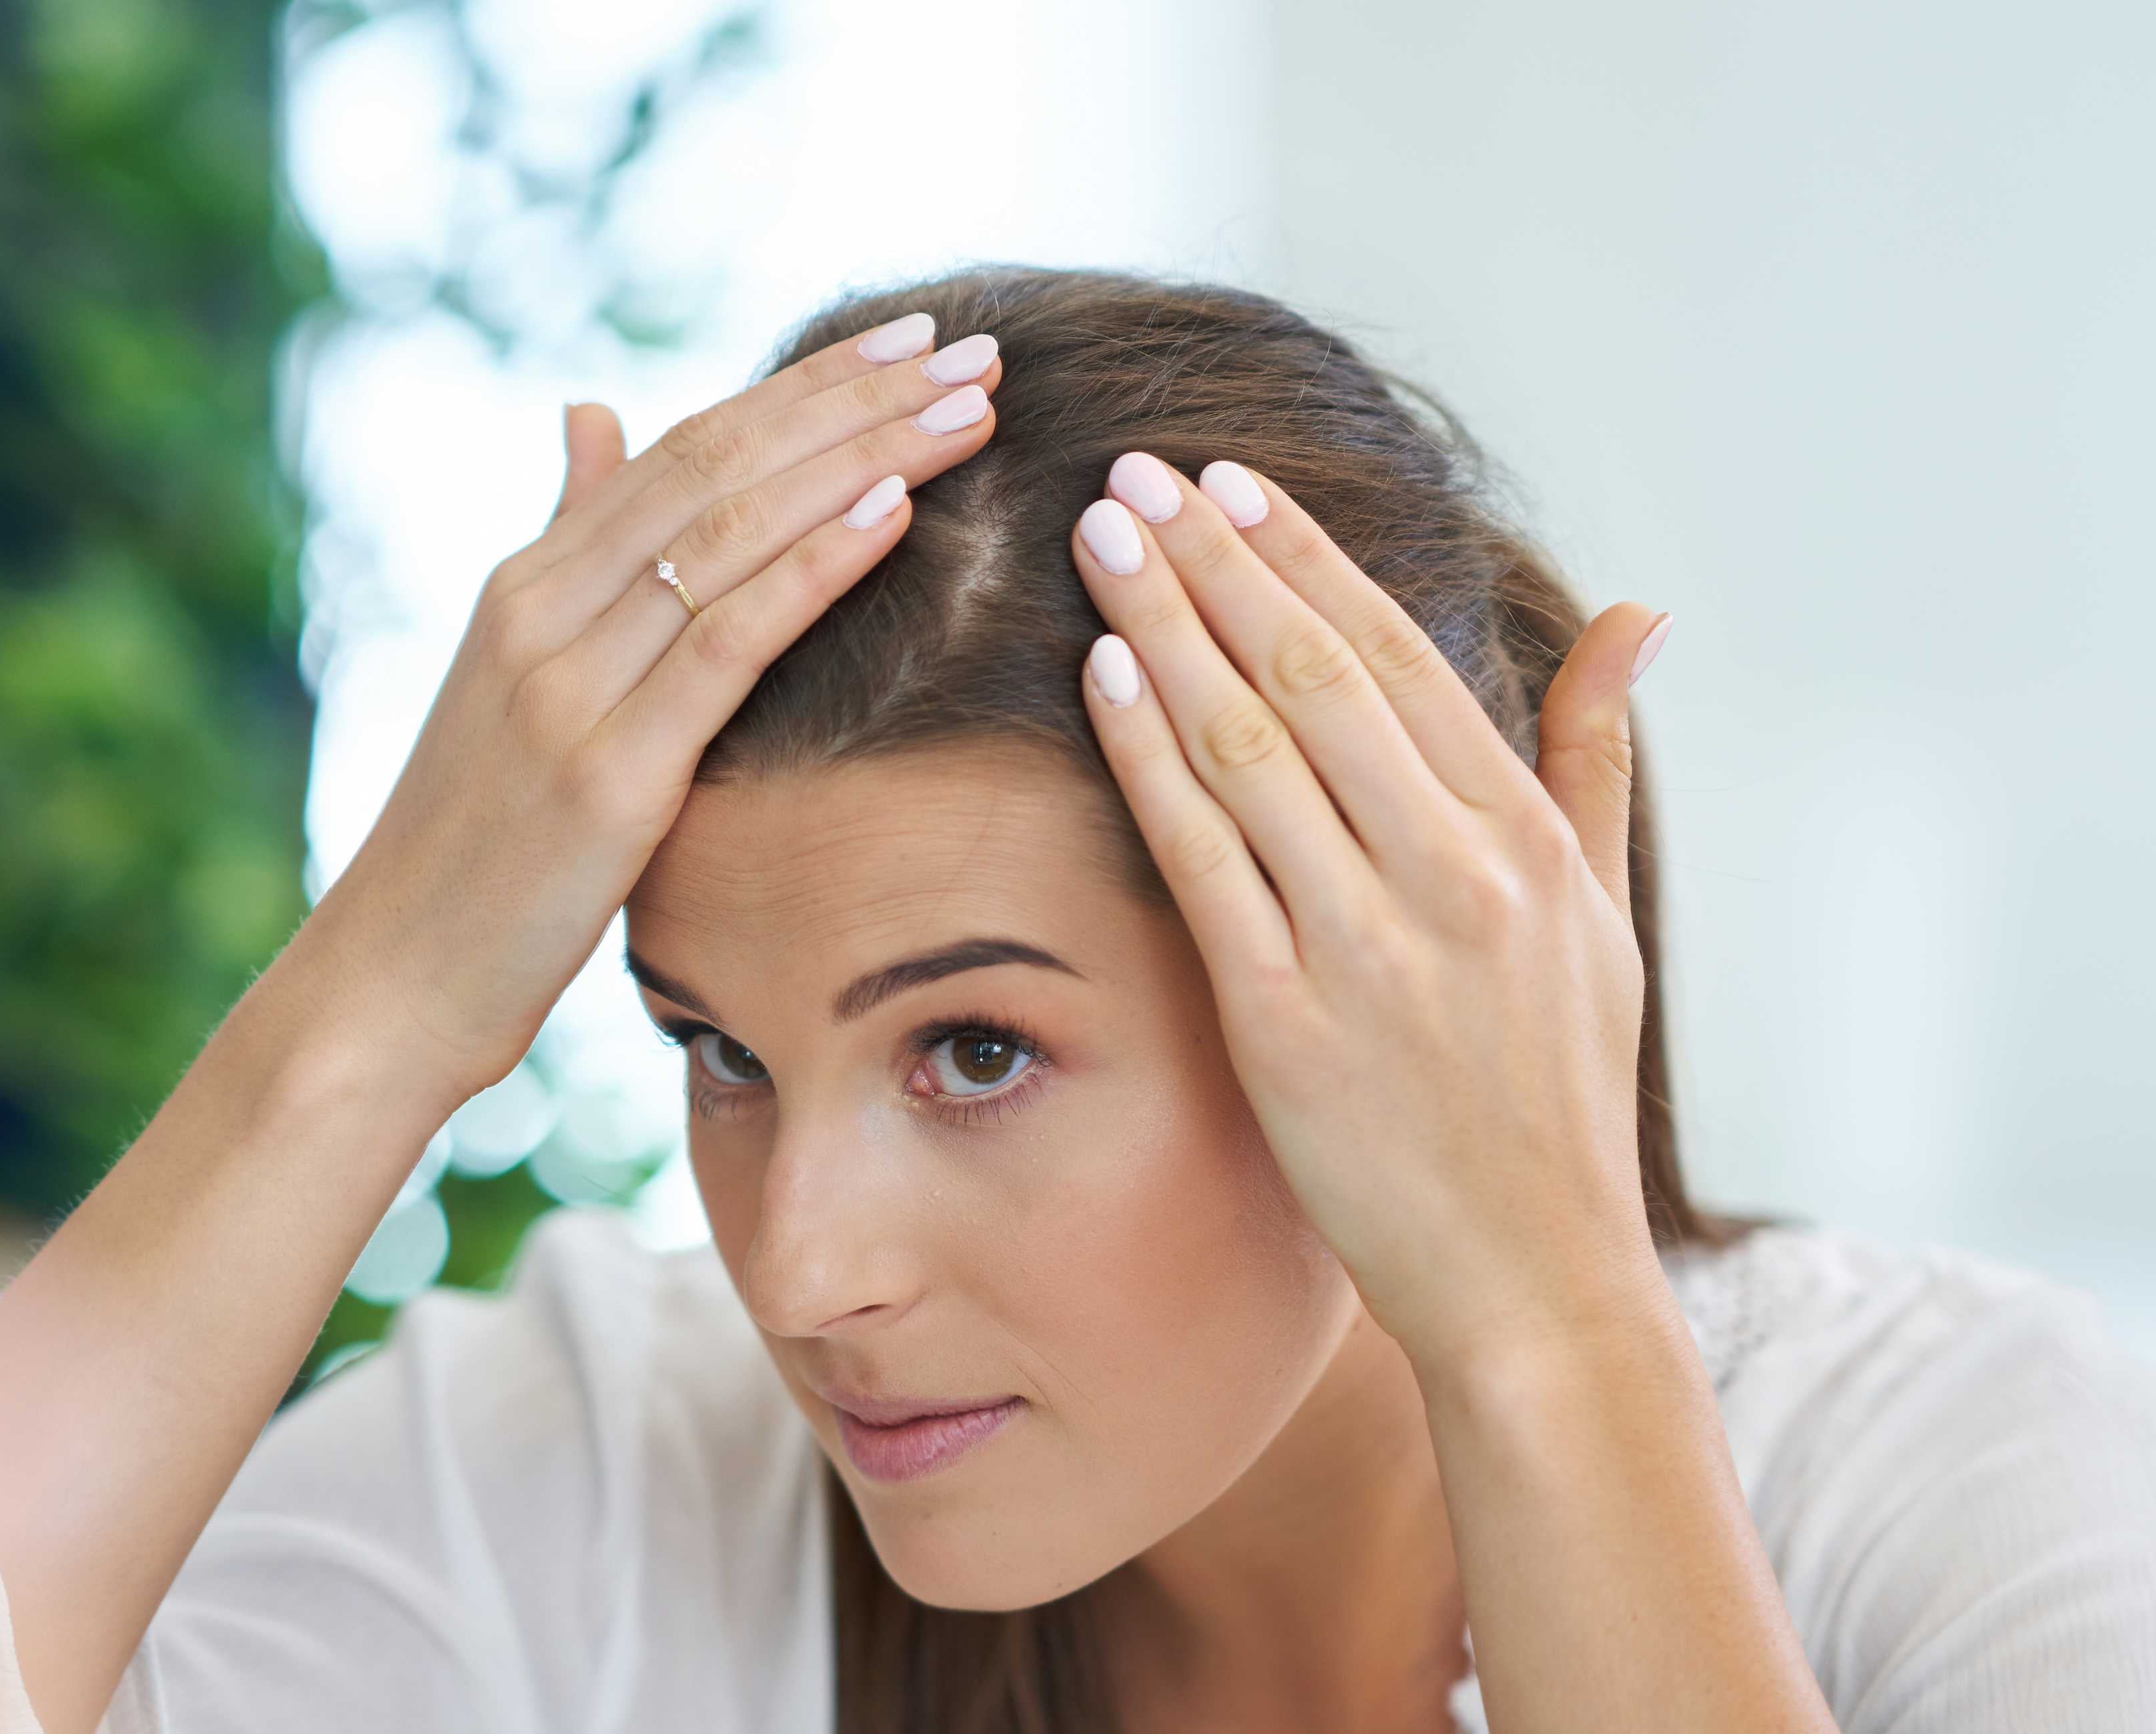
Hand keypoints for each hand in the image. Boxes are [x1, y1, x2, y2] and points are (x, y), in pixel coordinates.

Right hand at [292, 315, 1006, 1105]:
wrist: (390, 978)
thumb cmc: (470, 848)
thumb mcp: (510, 678)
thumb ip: (565, 546)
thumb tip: (593, 414)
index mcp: (526, 586)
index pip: (684, 449)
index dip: (805, 386)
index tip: (910, 339)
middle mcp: (541, 613)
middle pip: (719, 466)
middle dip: (856, 402)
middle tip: (973, 351)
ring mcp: (568, 689)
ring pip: (733, 535)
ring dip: (865, 460)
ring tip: (972, 408)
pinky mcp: (607, 775)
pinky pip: (728, 644)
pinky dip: (815, 567)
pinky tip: (895, 512)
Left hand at [1065, 454, 1677, 1374]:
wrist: (1536, 1278)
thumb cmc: (1560, 1097)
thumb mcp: (1604, 915)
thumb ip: (1596, 755)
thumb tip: (1635, 614)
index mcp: (1525, 841)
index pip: (1398, 659)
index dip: (1305, 561)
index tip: (1231, 484)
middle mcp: (1454, 875)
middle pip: (1314, 677)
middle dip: (1217, 562)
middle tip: (1134, 473)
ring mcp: (1371, 944)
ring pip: (1251, 744)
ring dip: (1168, 625)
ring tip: (1101, 536)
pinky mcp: (1288, 1018)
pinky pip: (1205, 857)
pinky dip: (1151, 754)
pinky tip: (1102, 671)